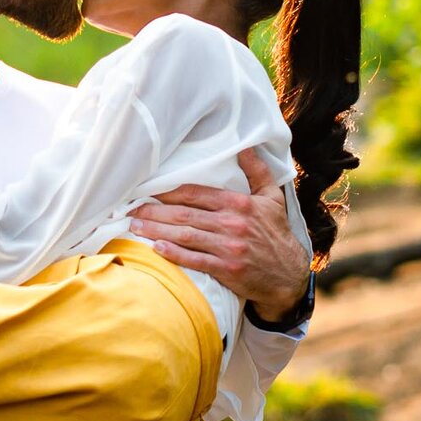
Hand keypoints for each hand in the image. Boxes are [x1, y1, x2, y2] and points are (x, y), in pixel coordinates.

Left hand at [128, 147, 308, 322]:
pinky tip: (156, 249)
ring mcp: (228, 248)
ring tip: (135, 227)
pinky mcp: (227, 270)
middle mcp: (232, 224)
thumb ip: (258, 171)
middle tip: (131, 210)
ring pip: (185, 236)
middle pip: (184, 215)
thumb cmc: (276, 233)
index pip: (196, 193)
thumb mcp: (272, 197)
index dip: (169, 192)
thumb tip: (246, 146)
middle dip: (154, 212)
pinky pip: (195, 261)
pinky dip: (174, 254)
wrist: (288, 274)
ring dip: (157, 231)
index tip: (148, 190)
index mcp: (239, 204)